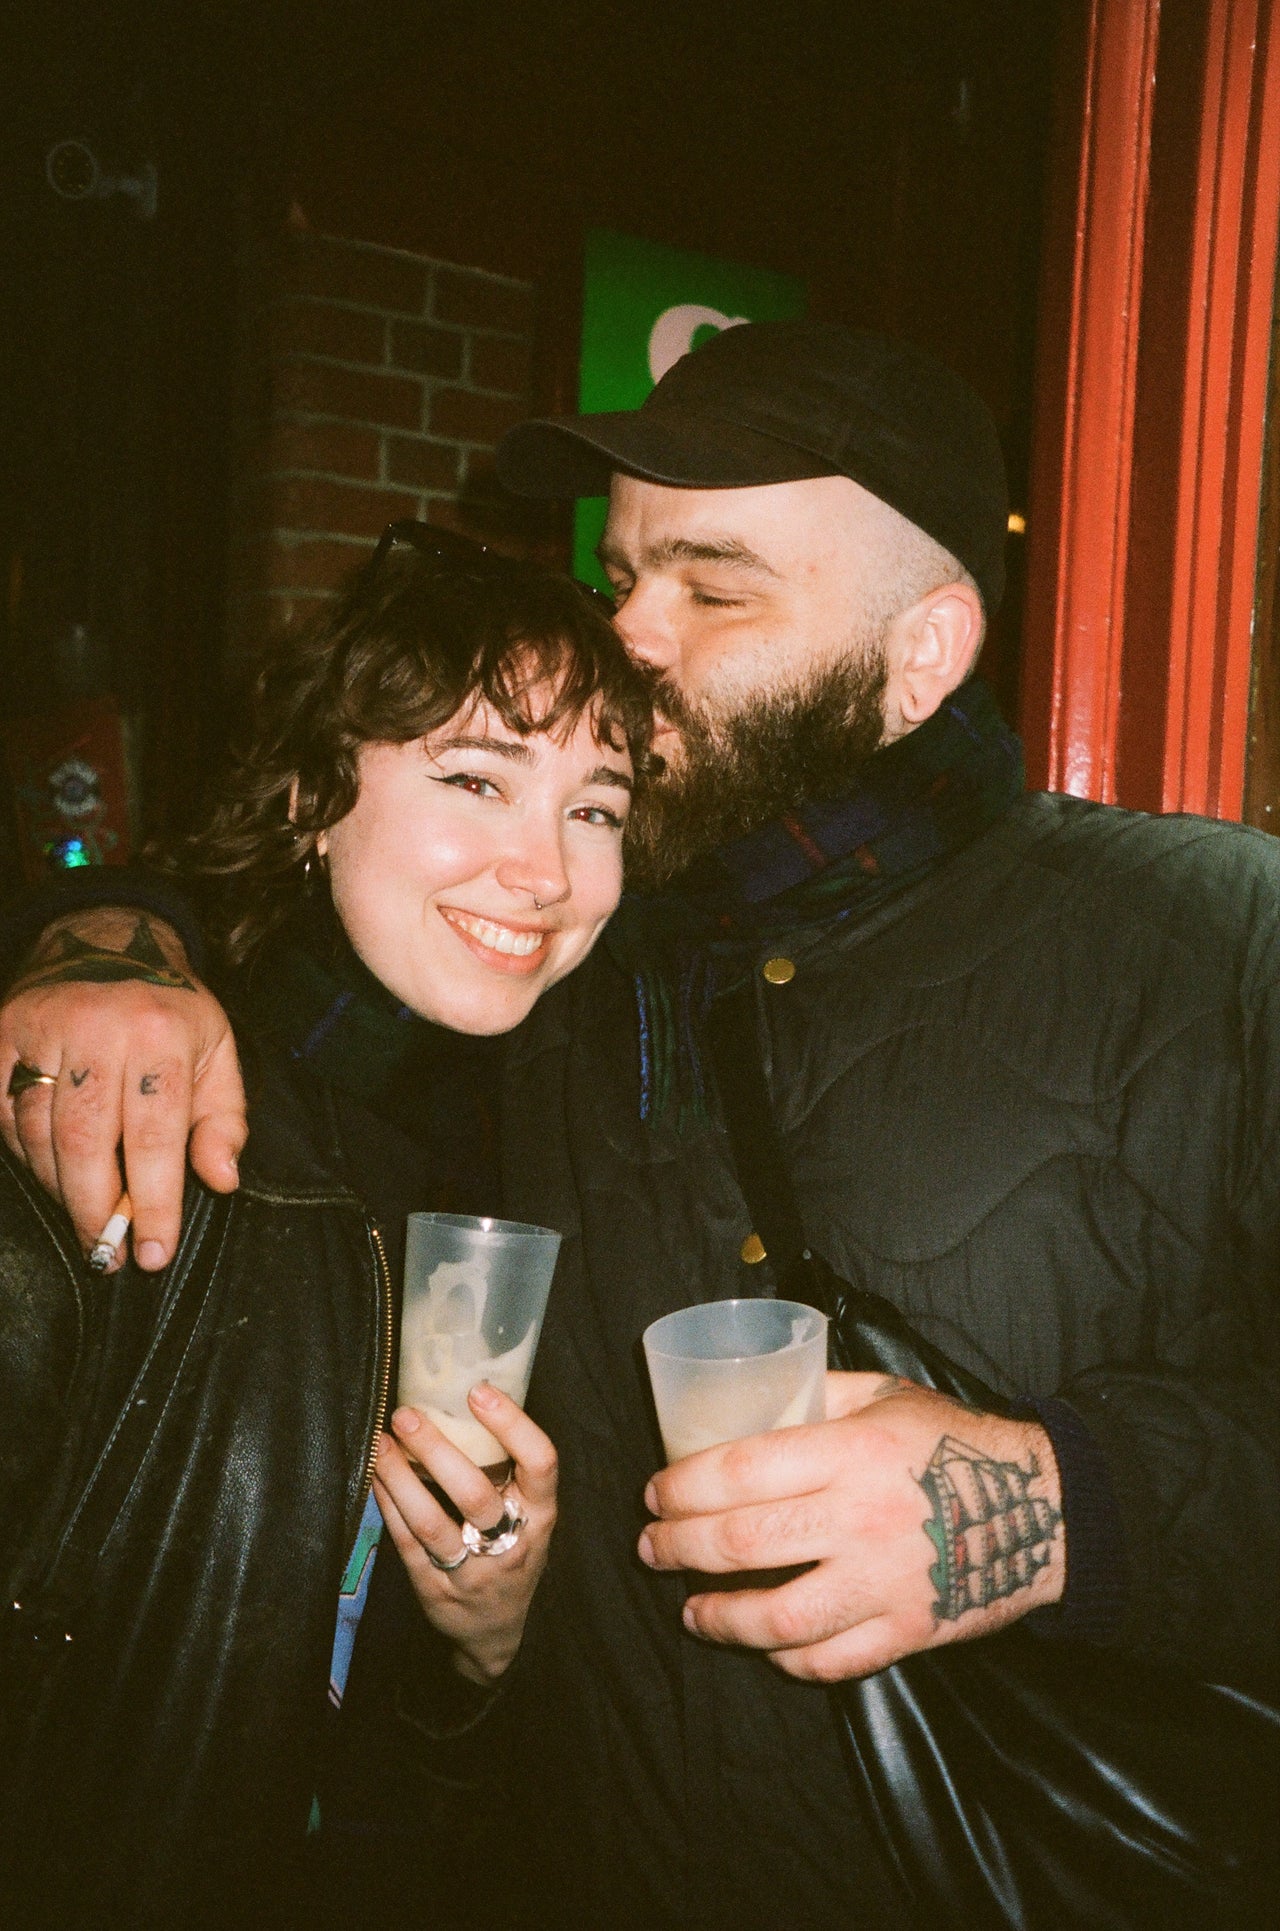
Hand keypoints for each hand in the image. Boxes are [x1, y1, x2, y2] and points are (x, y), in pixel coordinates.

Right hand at [0, 908, 246, 1268]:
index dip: (154, 1203)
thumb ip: (225, 1120)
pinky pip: (3, 1112)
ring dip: (60, 1189)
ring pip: (39, 1133)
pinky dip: (23, 1152)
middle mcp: (99, 1028)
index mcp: (162, 1032)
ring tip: (86, 1220)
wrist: (110, 941)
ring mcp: (43, 1028)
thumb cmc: (172, 1011)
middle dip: (97, 1210)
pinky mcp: (4, 1034)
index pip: (155, 1136)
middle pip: (86, 1142)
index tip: (154, 1252)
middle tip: (109, 1254)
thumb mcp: (218, 1053)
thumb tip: (222, 1180)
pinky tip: (49, 1172)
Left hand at [373, 1383, 556, 1684]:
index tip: (478, 1391)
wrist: (495, 1630)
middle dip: (436, 1450)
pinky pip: (407, 1542)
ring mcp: (471, 1572)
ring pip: (432, 1523)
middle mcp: (510, 1545)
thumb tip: (467, 1399)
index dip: (512, 1425)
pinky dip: (388, 1503)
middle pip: (475, 1494)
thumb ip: (510, 1472)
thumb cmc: (513, 1553)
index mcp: (541, 1515)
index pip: (540, 1464)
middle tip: (407, 1414)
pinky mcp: (434, 1589)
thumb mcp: (530, 1517)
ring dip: (401, 1477)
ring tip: (381, 1441)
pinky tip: (376, 1474)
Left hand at [638, 1372, 1063, 1681]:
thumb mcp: (885, 1394)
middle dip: (679, 1548)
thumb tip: (746, 1403)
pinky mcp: (908, 1631)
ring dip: (721, 1617)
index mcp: (851, 1450)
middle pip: (743, 1544)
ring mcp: (885, 1582)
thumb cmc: (954, 1439)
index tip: (654, 1494)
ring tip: (692, 1610)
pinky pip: (832, 1659)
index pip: (740, 1470)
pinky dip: (788, 1658)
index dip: (684, 1486)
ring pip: (779, 1616)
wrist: (1043, 1507)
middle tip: (651, 1548)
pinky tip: (764, 1643)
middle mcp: (861, 1518)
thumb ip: (817, 1395)